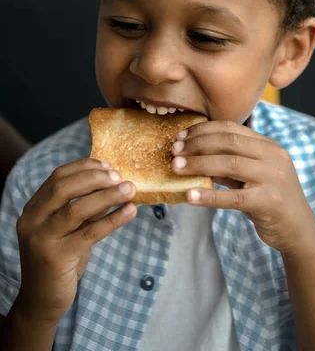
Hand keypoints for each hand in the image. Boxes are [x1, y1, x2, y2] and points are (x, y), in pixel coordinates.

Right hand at [16, 158, 136, 322]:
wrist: (42, 301)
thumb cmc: (60, 259)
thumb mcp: (70, 229)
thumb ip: (86, 207)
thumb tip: (115, 183)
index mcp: (33, 208)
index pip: (58, 176)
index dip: (85, 167)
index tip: (109, 165)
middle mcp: (32, 220)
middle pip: (64, 187)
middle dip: (95, 178)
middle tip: (120, 177)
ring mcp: (42, 239)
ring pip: (77, 208)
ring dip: (108, 196)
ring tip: (130, 190)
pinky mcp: (56, 257)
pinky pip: (90, 232)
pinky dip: (113, 219)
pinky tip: (130, 211)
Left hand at [171, 121, 314, 255]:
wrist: (298, 230)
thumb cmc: (269, 199)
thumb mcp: (252, 175)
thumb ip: (228, 163)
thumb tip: (192, 154)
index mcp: (268, 146)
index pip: (231, 128)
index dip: (203, 130)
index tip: (181, 136)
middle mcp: (273, 157)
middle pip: (228, 141)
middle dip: (197, 144)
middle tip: (173, 151)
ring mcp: (272, 178)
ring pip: (229, 164)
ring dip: (198, 164)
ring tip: (176, 168)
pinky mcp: (268, 202)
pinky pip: (233, 197)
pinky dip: (209, 195)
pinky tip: (190, 196)